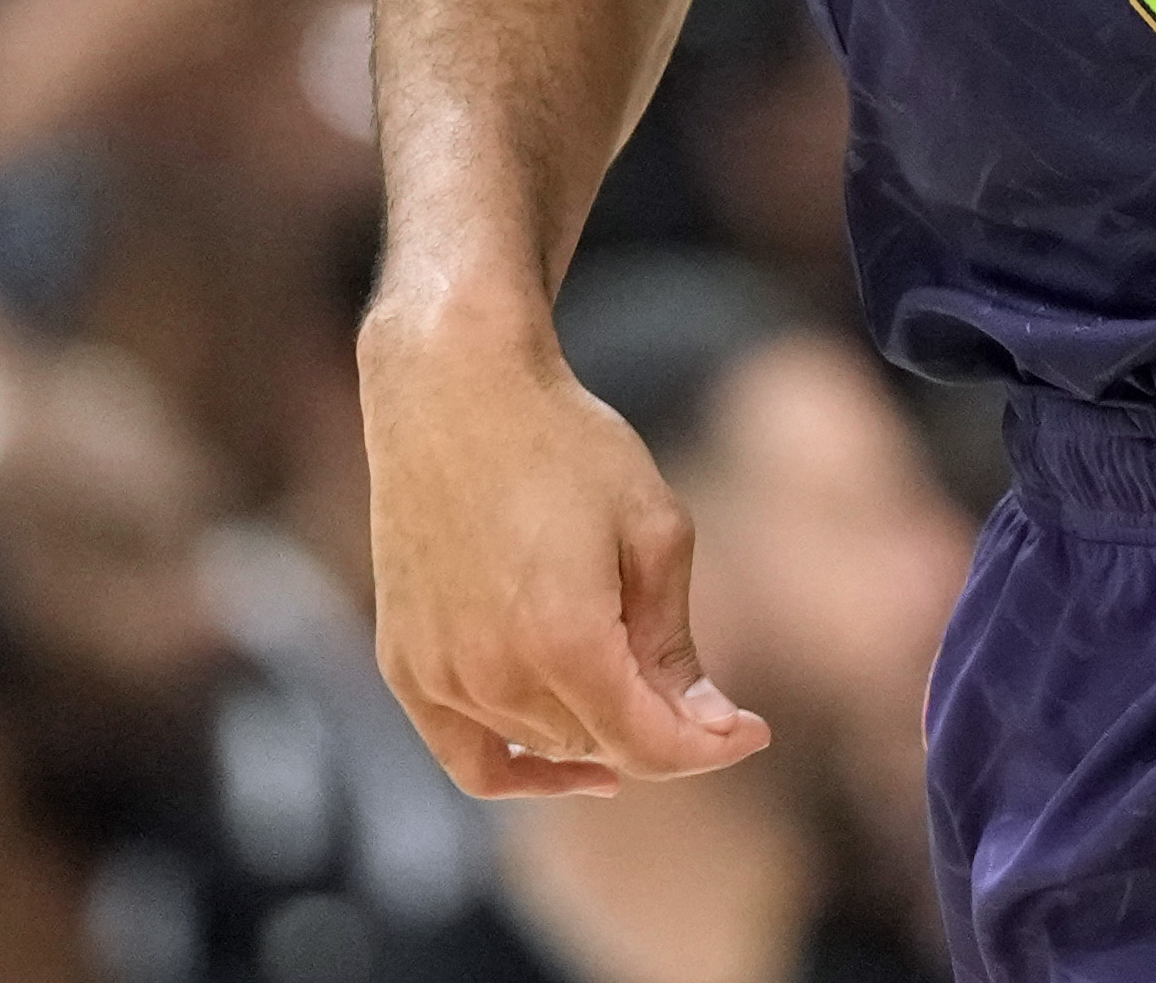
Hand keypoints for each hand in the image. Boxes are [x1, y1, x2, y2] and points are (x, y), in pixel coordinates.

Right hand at [364, 308, 771, 797]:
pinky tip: (566, 761)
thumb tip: (708, 724)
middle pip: (600, 748)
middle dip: (660, 731)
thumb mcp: (652, 528)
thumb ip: (674, 641)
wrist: (454, 386)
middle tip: (701, 698)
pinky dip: (520, 769)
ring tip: (634, 686)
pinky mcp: (403, 661)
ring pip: (542, 747)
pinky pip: (467, 755)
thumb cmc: (564, 442)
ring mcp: (438, 672)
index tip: (752, 730)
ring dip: (597, 733)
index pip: (647, 743)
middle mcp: (492, 671)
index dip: (709, 748)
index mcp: (563, 640)